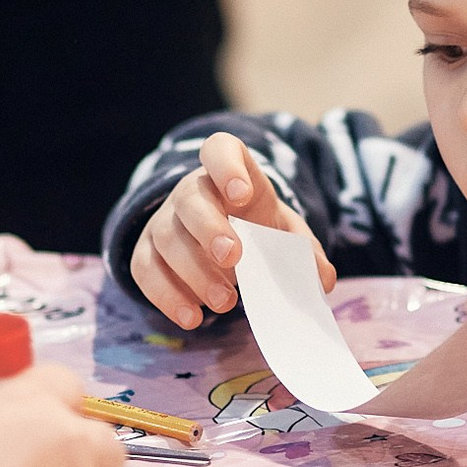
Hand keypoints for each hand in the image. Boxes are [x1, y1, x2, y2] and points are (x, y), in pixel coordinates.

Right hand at [130, 132, 333, 330]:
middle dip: (210, 228)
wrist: (222, 239)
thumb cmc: (256, 228)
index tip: (242, 194)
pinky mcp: (147, 251)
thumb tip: (321, 279)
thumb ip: (303, 250)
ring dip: (194, 272)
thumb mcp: (284, 232)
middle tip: (233, 258)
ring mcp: (164, 220)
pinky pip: (145, 270)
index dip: (227, 167)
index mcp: (229, 172)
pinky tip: (192, 316)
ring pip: (166, 237)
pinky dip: (167, 296)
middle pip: (190, 198)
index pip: (219, 150)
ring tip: (226, 301)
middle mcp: (191, 190)